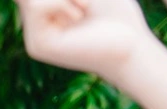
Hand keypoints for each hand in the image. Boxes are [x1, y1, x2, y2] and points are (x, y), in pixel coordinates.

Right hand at [14, 0, 158, 82]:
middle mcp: (36, 29)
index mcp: (46, 16)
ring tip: (82, 12)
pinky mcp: (37, 46)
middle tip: (84, 7)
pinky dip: (60, 3)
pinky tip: (77, 19)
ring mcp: (34, 39)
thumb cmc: (117, 16)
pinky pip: (36, 6)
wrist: (131, 45)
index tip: (82, 6)